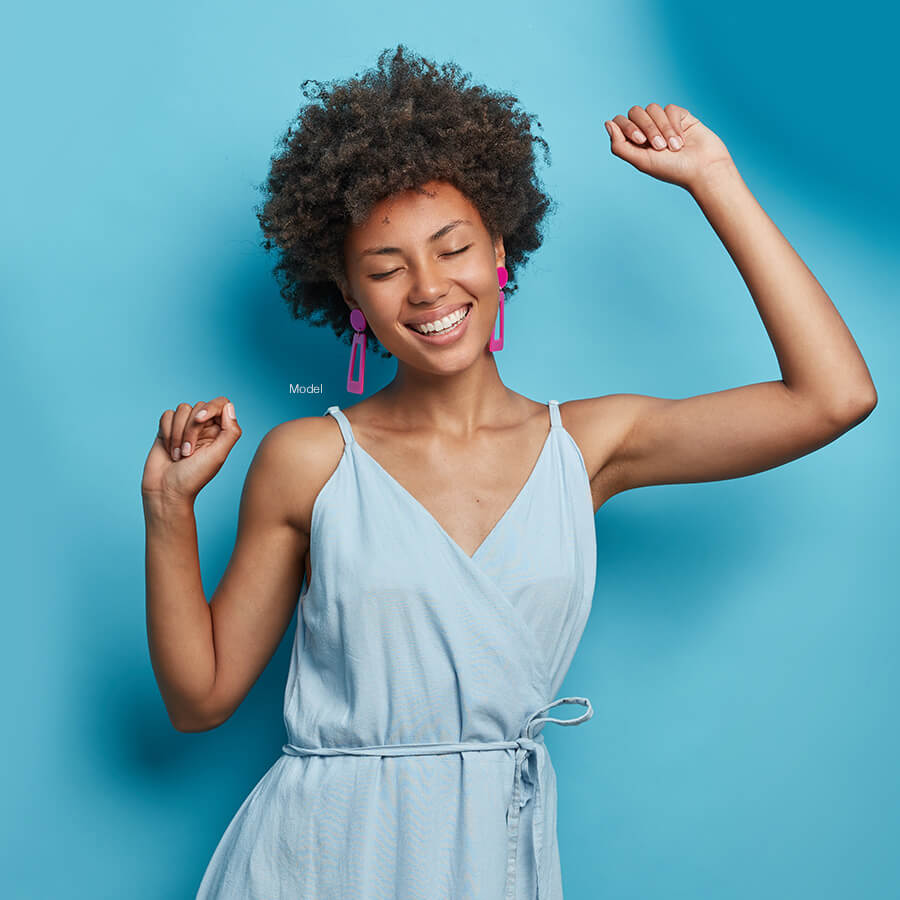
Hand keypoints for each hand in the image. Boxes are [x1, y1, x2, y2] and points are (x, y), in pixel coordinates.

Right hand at [141, 397, 241, 503]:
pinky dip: (167, 432)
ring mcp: (185, 427)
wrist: (167, 490)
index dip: (210, 407)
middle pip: (199, 406)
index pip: (221, 404)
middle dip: (190, 429)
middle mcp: (204, 427)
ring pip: (182, 409)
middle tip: (189, 452)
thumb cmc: (194, 477)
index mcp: (220, 432)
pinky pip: (167, 415)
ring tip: (179, 455)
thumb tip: (229, 407)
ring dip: (178, 434)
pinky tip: (169, 450)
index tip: (199, 419)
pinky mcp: (167, 429)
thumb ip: (230, 431)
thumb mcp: (218, 455)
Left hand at [604, 103, 733, 190]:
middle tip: (659, 146)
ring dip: (663, 128)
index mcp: (635, 142)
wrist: (703, 168)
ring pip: (653, 109)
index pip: (621, 122)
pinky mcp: (680, 116)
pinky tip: (682, 139)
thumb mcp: (641, 161)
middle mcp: (648, 131)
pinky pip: (670, 109)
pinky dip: (674, 124)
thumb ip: (620, 145)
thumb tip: (608, 123)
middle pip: (636, 112)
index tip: (641, 141)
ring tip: (673, 146)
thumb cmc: (672, 169)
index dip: (628, 127)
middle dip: (647, 127)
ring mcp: (664, 123)